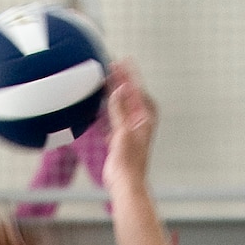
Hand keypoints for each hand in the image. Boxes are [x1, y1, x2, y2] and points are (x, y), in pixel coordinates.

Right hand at [103, 62, 156, 188]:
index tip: (121, 61)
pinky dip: (107, 111)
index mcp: (144, 118)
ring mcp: (129, 129)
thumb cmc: (129, 162)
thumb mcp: (123, 131)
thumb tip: (118, 89)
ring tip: (105, 79)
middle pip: (129, 95)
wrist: (125, 183)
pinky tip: (100, 105)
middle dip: (120, 81)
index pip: (136, 90)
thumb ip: (119, 109)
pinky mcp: (120, 139)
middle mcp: (139, 122)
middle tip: (111, 65)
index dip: (128, 75)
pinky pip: (113, 119)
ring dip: (112, 94)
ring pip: (120, 106)